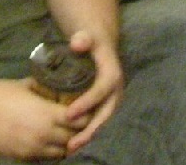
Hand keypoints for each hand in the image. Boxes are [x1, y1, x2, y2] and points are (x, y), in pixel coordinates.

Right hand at [0, 79, 76, 160]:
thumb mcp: (24, 85)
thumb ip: (43, 88)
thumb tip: (55, 85)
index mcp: (46, 114)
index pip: (80, 120)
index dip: (85, 115)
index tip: (83, 109)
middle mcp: (44, 134)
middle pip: (75, 138)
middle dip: (78, 130)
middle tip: (75, 122)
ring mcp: (33, 149)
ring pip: (62, 152)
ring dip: (65, 144)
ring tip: (62, 133)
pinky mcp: (21, 157)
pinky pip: (45, 158)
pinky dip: (49, 151)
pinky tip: (46, 142)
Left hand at [59, 27, 125, 153]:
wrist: (99, 45)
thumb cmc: (88, 41)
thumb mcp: (86, 36)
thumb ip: (82, 39)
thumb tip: (78, 43)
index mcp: (112, 73)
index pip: (101, 90)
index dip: (87, 102)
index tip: (69, 114)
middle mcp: (116, 89)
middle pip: (106, 112)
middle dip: (91, 129)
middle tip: (72, 142)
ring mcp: (111, 99)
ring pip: (103, 120)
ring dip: (89, 136)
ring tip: (71, 148)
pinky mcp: (105, 105)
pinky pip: (98, 121)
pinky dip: (88, 132)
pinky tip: (73, 143)